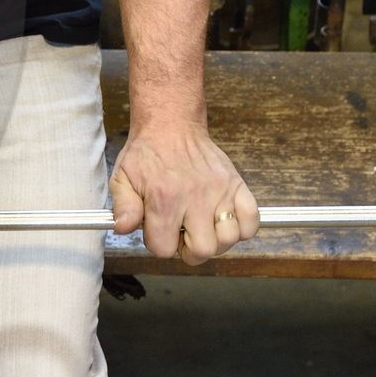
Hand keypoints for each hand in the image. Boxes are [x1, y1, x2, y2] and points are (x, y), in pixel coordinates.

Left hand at [109, 122, 259, 264]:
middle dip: (189, 250)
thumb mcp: (122, 178)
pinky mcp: (237, 184)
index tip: (159, 233)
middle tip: (183, 235)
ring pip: (229, 238)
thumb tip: (123, 228)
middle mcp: (195, 197)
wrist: (170, 126)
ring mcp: (220, 191)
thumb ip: (124, 208)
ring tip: (202, 226)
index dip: (159, 245)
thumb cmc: (146, 154)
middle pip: (203, 250)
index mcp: (164, 199)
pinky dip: (242, 227)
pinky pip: (252, 220)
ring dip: (216, 240)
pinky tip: (223, 220)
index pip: (164, 248)